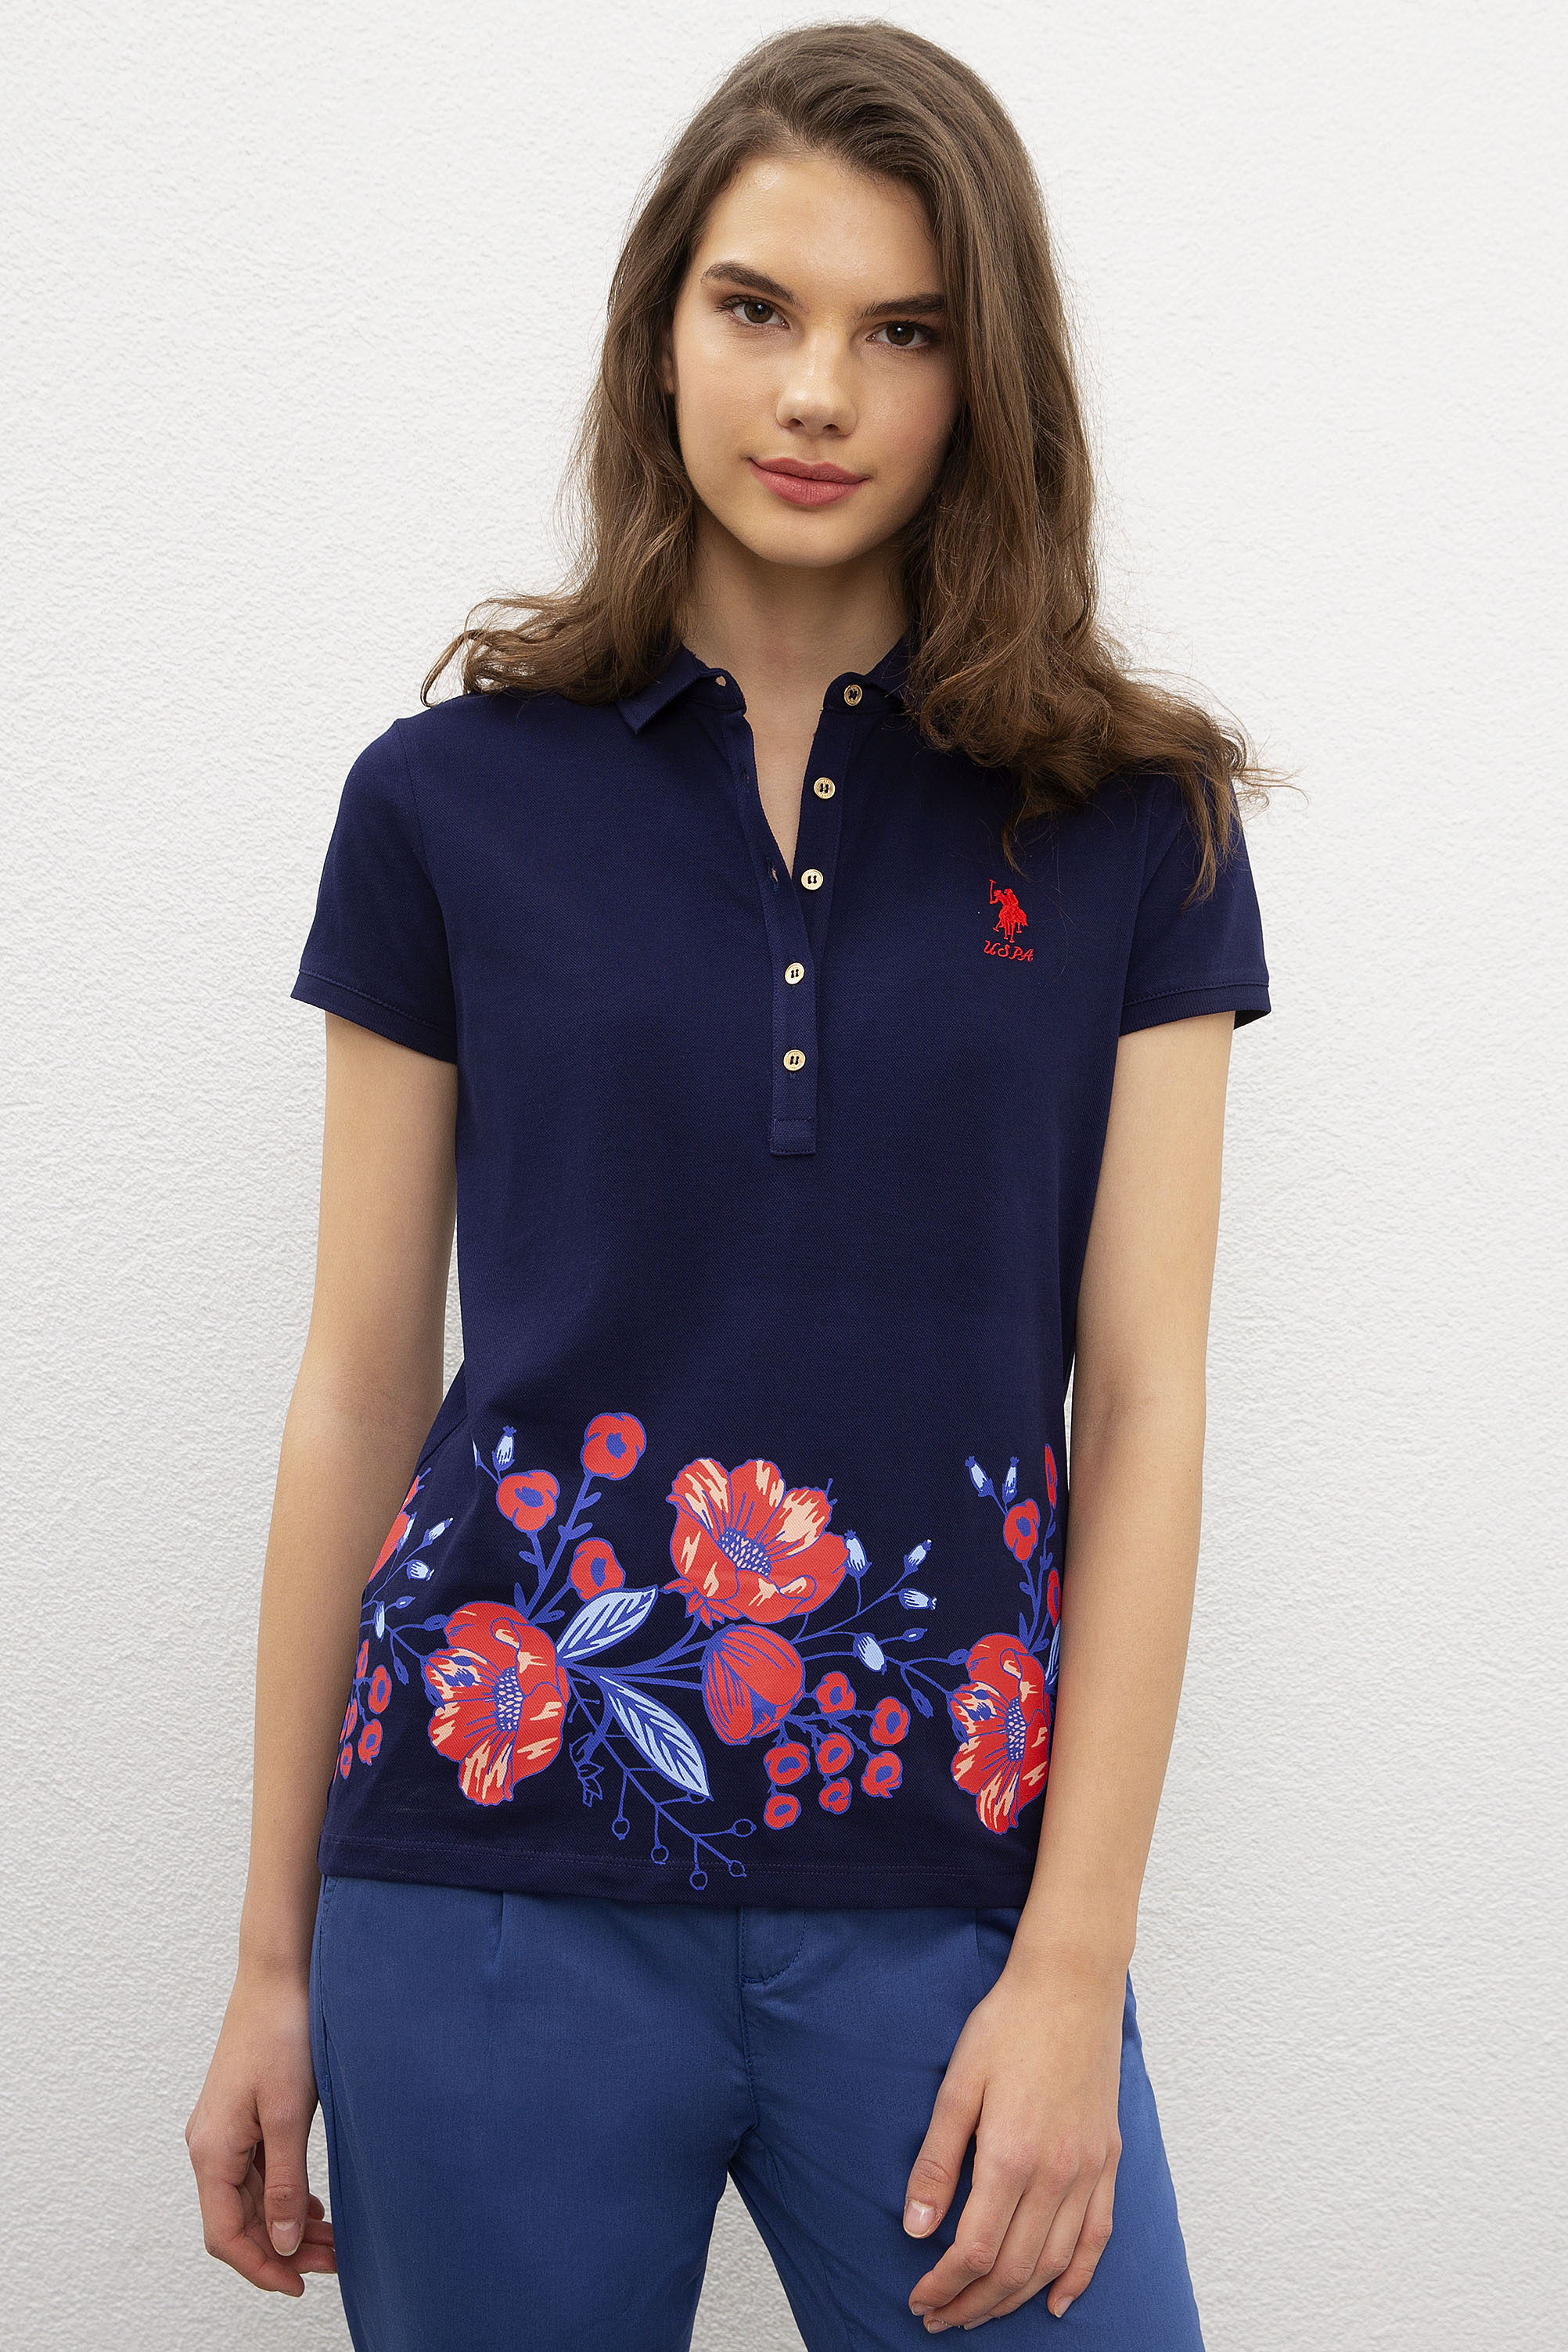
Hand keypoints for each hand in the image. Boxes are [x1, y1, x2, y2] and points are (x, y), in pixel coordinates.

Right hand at [185, 1959, 335, 2295]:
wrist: (280, 1973)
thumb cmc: (281, 2031)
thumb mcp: (287, 2114)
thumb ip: (284, 2182)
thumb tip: (282, 2242)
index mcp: (212, 2150)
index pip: (226, 2235)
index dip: (261, 2267)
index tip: (299, 2285)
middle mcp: (211, 2145)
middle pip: (239, 2221)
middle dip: (282, 2250)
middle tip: (332, 2261)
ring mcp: (226, 2130)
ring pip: (251, 2199)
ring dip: (287, 2224)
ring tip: (331, 2239)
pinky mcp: (245, 2114)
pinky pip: (258, 2173)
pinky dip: (284, 2195)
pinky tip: (313, 2204)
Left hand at [903, 1944, 1124, 2329]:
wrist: (1071, 1984)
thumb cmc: (1008, 2025)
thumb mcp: (958, 2085)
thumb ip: (937, 2161)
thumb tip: (917, 2228)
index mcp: (1011, 2156)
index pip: (974, 2250)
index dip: (943, 2285)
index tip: (918, 2298)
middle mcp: (1056, 2173)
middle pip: (1013, 2269)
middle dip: (972, 2304)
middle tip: (939, 2317)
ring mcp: (1089, 2169)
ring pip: (1054, 2263)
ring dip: (1014, 2300)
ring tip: (979, 2312)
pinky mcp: (1108, 2159)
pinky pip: (1098, 2236)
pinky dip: (1078, 2278)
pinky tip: (1056, 2302)